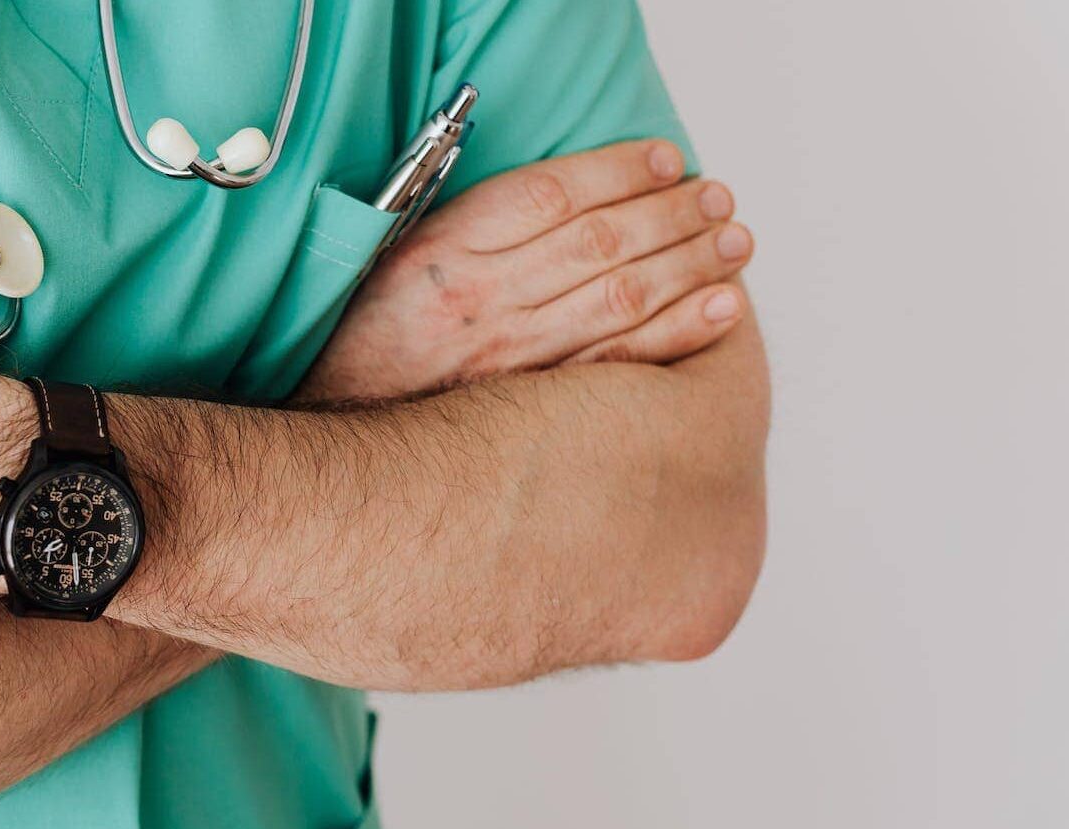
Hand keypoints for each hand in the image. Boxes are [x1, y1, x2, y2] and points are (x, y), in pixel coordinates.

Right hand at [297, 140, 753, 401]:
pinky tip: (720, 308)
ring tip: (734, 242)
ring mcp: (511, 360)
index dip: (618, 171)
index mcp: (444, 253)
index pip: (549, 194)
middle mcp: (481, 302)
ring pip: (622, 297)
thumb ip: (466, 223)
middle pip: (599, 241)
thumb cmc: (368, 340)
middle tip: (719, 198)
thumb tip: (557, 193)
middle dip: (672, 213)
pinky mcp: (535, 410)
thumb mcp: (393, 261)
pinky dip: (680, 332)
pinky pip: (623, 365)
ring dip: (690, 263)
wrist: (333, 430)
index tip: (667, 159)